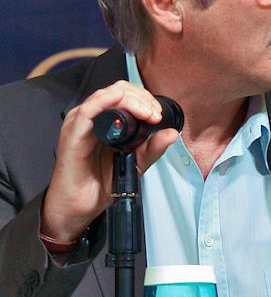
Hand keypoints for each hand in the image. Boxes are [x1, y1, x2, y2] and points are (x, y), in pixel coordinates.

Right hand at [40, 81, 179, 242]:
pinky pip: (89, 110)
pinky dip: (109, 103)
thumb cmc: (101, 181)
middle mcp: (91, 117)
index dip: (145, 98)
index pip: (125, 93)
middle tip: (155, 115)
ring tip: (148, 115)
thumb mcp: (136, 162)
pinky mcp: (73, 134)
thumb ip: (153, 147)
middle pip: (118, 89)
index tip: (159, 114)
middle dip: (142, 98)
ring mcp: (79, 124)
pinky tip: (126, 110)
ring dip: (132, 100)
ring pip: (106, 95)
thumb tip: (172, 133)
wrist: (80, 207)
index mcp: (104, 120)